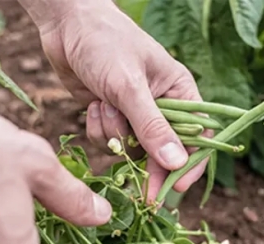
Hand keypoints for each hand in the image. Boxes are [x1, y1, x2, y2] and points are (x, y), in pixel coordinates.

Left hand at [33, 0, 211, 202]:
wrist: (66, 25)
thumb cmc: (106, 44)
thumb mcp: (130, 86)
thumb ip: (152, 126)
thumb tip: (177, 162)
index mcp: (179, 92)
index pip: (197, 135)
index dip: (190, 163)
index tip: (176, 187)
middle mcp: (160, 105)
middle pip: (164, 150)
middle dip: (150, 168)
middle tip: (144, 197)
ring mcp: (133, 113)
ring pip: (131, 148)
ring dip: (115, 136)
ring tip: (103, 106)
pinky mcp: (110, 117)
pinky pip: (109, 141)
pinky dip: (99, 130)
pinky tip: (93, 106)